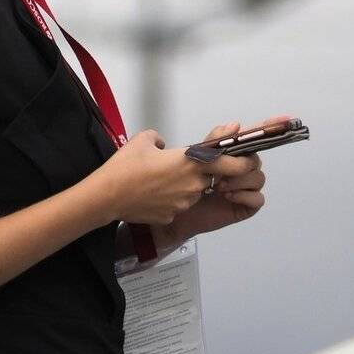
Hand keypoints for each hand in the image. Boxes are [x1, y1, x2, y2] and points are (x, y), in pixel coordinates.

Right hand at [96, 128, 262, 227]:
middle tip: (184, 168)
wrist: (107, 196)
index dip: (242, 161)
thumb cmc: (125, 166)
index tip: (246, 159)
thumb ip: (159, 138)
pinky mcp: (173, 215)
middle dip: (205, 174)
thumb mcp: (143, 140)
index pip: (229, 163)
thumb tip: (162, 144)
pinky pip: (178, 204)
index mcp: (190, 162)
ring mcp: (184, 202)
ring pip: (194, 191)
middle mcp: (193, 184)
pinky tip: (152, 194)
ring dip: (185, 186)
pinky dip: (171, 198)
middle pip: (210, 178)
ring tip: (159, 179)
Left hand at [165, 115, 291, 241]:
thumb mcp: (198, 158)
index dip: (271, 126)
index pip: (255, 137)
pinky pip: (258, 198)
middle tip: (219, 173)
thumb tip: (236, 125)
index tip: (287, 118)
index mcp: (234, 154)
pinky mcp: (247, 205)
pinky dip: (244, 196)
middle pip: (256, 160)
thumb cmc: (189, 183)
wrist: (181, 211)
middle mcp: (244, 169)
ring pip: (258, 178)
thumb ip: (215, 140)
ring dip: (239, 181)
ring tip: (219, 187)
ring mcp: (247, 187)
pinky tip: (227, 197)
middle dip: (240, 165)